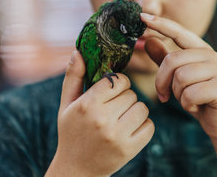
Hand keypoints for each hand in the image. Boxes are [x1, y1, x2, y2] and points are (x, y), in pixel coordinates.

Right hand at [46, 51, 154, 176]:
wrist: (76, 170)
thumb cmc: (72, 132)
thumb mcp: (66, 104)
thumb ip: (73, 76)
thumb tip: (78, 50)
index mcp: (87, 105)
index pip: (117, 80)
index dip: (117, 83)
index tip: (111, 92)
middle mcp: (102, 119)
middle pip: (131, 93)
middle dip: (125, 98)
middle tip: (114, 108)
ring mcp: (117, 135)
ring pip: (142, 108)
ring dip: (136, 111)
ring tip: (122, 119)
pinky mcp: (129, 149)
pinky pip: (150, 126)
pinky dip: (143, 126)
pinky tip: (129, 130)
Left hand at [140, 13, 216, 142]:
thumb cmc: (200, 100)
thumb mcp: (179, 79)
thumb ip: (165, 60)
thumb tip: (148, 41)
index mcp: (201, 50)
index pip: (179, 32)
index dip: (161, 24)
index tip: (142, 15)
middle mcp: (212, 56)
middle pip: (172, 60)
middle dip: (162, 81)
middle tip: (164, 96)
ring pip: (180, 77)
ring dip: (177, 95)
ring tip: (188, 100)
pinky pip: (190, 94)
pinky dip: (187, 104)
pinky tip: (196, 107)